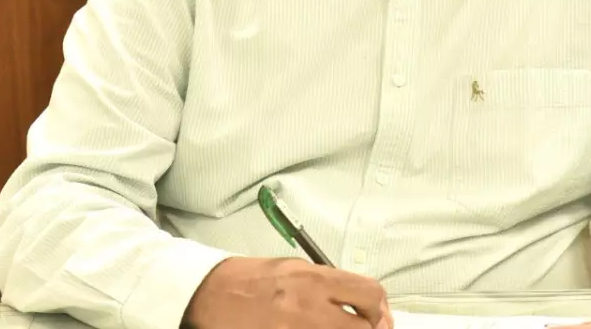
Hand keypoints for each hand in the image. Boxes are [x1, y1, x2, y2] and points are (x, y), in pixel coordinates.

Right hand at [182, 256, 392, 328]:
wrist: (208, 293)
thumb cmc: (247, 279)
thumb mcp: (292, 268)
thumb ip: (325, 283)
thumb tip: (353, 300)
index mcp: (314, 278)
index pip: (369, 293)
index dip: (381, 310)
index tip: (380, 319)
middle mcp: (310, 305)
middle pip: (364, 328)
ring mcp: (296, 328)